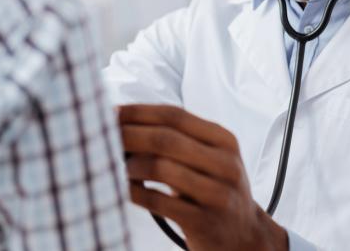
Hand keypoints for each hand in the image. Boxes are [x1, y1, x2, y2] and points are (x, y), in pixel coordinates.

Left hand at [119, 104, 287, 250]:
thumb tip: (125, 119)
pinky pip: (159, 202)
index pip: (175, 115)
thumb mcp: (209, 157)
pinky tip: (123, 188)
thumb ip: (178, 138)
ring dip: (130, 163)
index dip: (139, 111)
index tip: (111, 111)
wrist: (245, 238)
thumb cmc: (215, 188)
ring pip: (161, 167)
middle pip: (166, 138)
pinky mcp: (204, 222)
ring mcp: (217, 193)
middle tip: (104, 134)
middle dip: (129, 133)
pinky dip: (135, 192)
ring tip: (113, 162)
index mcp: (223, 139)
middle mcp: (225, 163)